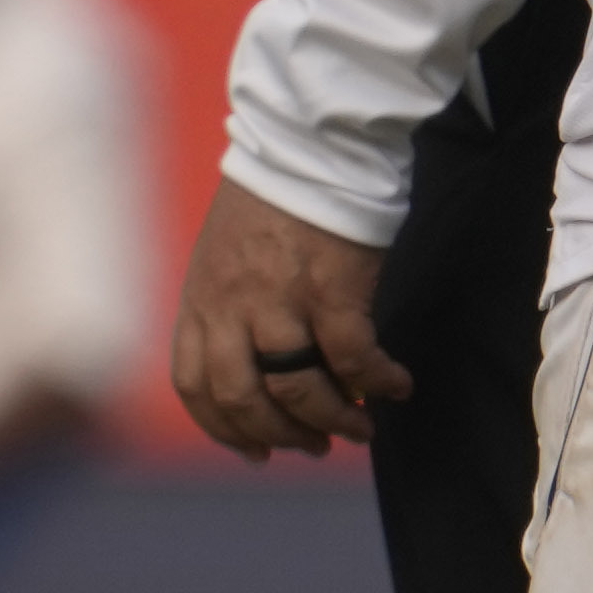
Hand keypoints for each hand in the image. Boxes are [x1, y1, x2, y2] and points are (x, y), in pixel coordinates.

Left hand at [168, 179, 409, 457]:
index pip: (194, 385)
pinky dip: (378, 381)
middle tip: (315, 445)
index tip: (257, 452)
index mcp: (200, 298)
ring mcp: (278, 299)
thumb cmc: (273, 197)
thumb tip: (262, 369)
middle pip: (242, 399)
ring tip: (361, 428)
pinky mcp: (330, 288)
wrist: (308, 140)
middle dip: (280, 435)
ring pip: (296, 390)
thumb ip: (228, 308)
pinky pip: (354, 358)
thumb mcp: (223, 255)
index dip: (224, 429)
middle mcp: (230, 305)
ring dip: (333, 420)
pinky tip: (397, 385)